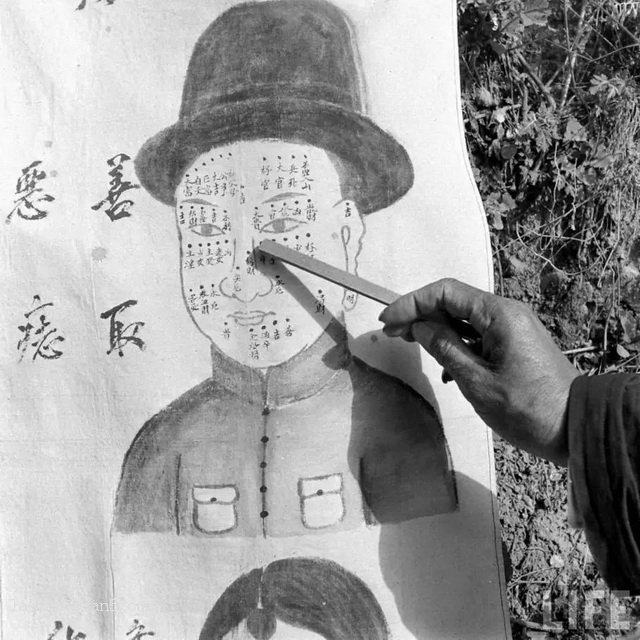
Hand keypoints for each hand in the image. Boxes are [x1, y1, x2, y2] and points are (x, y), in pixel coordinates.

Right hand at [378, 278, 578, 465]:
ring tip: (412, 346)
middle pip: (453, 302)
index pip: (445, 292)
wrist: (576, 429)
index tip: (387, 321)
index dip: (411, 303)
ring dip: (437, 331)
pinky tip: (445, 369)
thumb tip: (420, 326)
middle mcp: (506, 313)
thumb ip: (444, 348)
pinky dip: (456, 346)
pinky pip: (478, 336)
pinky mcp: (514, 345)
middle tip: (392, 334)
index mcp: (498, 315)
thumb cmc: (526, 408)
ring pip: (464, 320)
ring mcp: (512, 329)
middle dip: (420, 315)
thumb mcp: (476, 381)